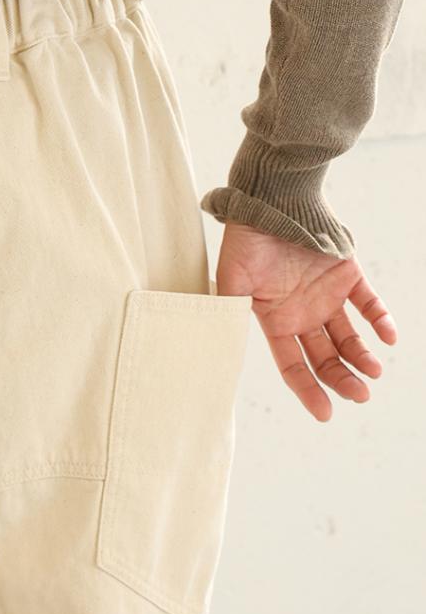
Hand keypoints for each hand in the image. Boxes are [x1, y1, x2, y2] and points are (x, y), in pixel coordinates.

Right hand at [214, 221, 395, 421]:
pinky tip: (389, 338)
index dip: (308, 391)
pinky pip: (370, 303)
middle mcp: (303, 314)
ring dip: (363, 357)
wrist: (270, 200)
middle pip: (326, 358)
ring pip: (350, 337)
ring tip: (374, 371)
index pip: (294, 366)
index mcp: (274, 321)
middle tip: (360, 394)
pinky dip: (381, 320)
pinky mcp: (348, 274)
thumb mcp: (231, 284)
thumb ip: (231, 318)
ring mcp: (327, 295)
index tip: (326, 413)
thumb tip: (224, 351)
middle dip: (342, 379)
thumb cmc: (245, 241)